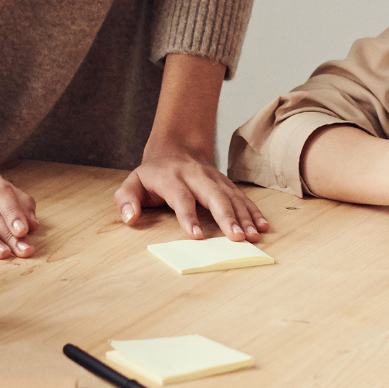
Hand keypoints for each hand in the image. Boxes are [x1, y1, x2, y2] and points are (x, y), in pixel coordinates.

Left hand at [115, 141, 268, 241]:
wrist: (175, 149)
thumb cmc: (152, 175)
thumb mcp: (132, 183)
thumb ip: (126, 199)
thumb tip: (130, 218)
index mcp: (171, 178)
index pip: (181, 197)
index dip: (188, 217)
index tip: (197, 237)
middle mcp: (196, 176)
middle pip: (214, 196)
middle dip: (227, 217)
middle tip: (237, 238)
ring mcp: (214, 178)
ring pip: (232, 196)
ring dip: (245, 217)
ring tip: (253, 236)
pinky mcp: (226, 183)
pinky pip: (242, 197)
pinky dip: (254, 211)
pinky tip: (262, 226)